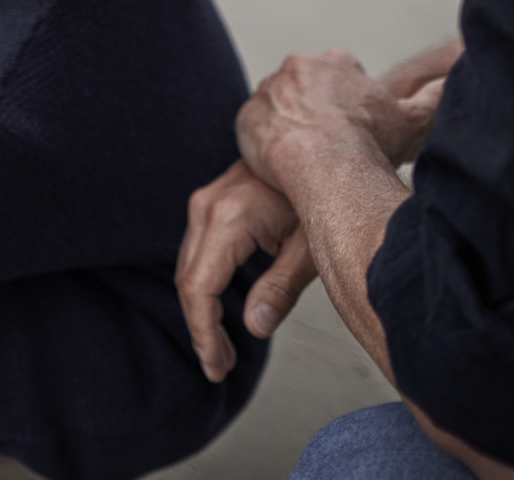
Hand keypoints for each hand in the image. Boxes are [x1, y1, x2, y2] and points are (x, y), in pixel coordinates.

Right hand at [177, 160, 315, 381]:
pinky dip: (203, 286)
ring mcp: (205, 202)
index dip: (204, 332)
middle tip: (219, 366)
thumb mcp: (310, 247)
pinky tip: (219, 310)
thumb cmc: (325, 194)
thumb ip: (280, 288)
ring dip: (200, 310)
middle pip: (188, 280)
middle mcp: (207, 208)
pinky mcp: (210, 203)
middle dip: (201, 329)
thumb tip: (255, 327)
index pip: (199, 287)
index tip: (216, 366)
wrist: (319, 147)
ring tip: (221, 348)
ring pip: (188, 267)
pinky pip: (196, 252)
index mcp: (229, 218)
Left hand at [237, 49, 440, 192]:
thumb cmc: (372, 143)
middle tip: (326, 146)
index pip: (338, 78)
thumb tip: (456, 79)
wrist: (328, 164)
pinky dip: (268, 144)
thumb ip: (434, 97)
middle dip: (314, 113)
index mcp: (336, 63)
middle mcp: (297, 68)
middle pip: (304, 91)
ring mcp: (269, 91)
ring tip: (306, 158)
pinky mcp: (247, 116)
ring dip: (288, 127)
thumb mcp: (414, 119)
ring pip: (278, 108)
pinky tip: (284, 164)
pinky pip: (255, 129)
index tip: (351, 130)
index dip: (346, 107)